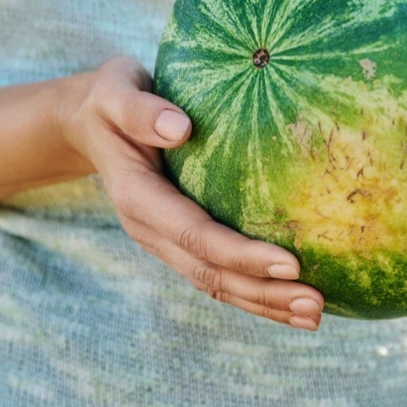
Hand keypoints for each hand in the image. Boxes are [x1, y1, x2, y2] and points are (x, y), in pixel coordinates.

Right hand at [63, 57, 325, 329]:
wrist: (89, 122)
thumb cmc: (110, 100)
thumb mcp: (116, 92)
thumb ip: (141, 110)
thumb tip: (181, 128)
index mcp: (137, 199)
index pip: (195, 235)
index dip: (241, 254)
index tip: (290, 263)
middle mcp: (150, 230)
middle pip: (210, 273)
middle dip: (263, 294)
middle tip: (316, 305)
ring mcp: (164, 241)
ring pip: (215, 284)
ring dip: (265, 304)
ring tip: (315, 315)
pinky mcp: (179, 241)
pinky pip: (217, 274)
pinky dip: (254, 292)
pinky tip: (292, 300)